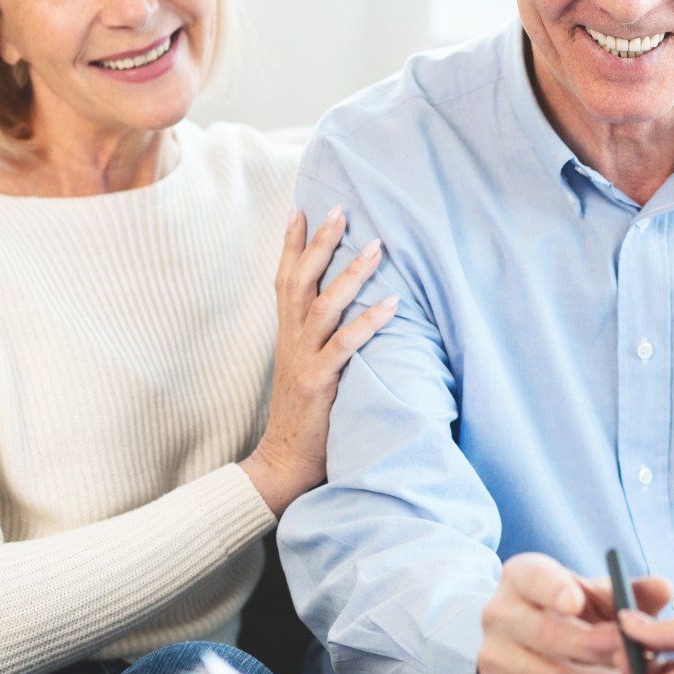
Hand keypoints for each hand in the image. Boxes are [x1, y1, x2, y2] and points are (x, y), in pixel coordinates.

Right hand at [240, 206, 398, 515]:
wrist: (282, 464)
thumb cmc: (303, 418)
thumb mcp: (306, 369)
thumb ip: (318, 340)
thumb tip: (342, 314)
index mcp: (287, 336)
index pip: (284, 279)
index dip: (292, 244)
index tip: (301, 208)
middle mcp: (291, 341)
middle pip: (300, 280)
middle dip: (320, 242)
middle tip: (340, 208)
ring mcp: (303, 360)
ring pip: (323, 305)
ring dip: (351, 273)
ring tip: (378, 246)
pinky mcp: (319, 383)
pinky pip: (344, 345)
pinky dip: (368, 322)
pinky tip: (392, 303)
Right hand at [477, 553, 673, 673]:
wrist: (530, 653)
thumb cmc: (571, 617)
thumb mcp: (598, 597)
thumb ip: (631, 593)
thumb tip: (664, 589)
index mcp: (522, 577)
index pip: (533, 578)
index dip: (555, 591)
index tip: (579, 603)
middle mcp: (500, 615)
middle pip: (548, 636)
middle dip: (599, 650)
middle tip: (633, 659)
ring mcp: (493, 660)